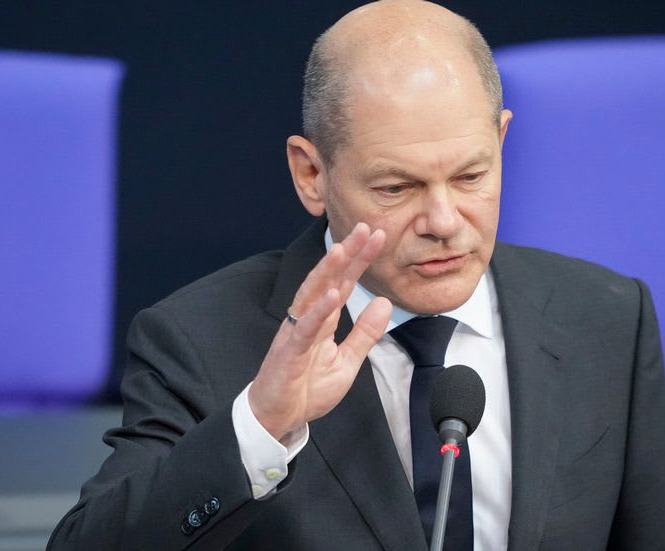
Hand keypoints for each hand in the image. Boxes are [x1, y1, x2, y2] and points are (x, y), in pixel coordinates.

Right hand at [248, 222, 392, 440]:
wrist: (279, 418)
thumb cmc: (307, 388)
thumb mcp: (348, 361)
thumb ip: (365, 333)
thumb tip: (385, 302)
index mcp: (323, 319)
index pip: (344, 282)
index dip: (360, 259)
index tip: (377, 236)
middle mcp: (308, 319)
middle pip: (329, 280)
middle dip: (347, 253)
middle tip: (366, 228)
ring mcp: (297, 333)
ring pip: (312, 296)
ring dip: (327, 272)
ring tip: (343, 249)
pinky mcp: (290, 352)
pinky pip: (305, 329)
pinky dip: (318, 311)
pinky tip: (333, 296)